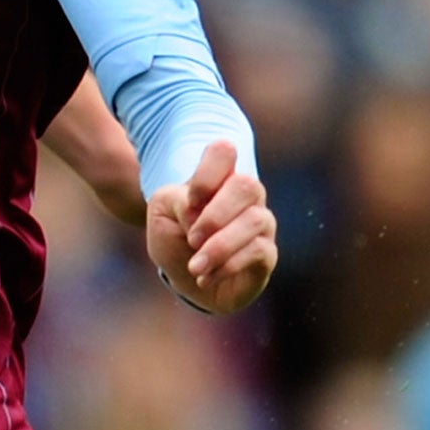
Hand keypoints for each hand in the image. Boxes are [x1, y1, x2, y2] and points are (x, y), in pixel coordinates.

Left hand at [146, 141, 276, 313]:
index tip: (190, 200)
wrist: (185, 278)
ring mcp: (260, 222)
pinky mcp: (267, 252)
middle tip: (192, 238)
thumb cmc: (174, 237)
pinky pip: (259, 251)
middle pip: (246, 185)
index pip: (224, 151)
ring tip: (195, 266)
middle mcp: (245, 194)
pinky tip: (206, 277)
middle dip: (215, 215)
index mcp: (217, 176)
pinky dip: (227, 266)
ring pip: (255, 220)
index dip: (207, 175)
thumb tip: (201, 215)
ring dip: (219, 246)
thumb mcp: (162, 214)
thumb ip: (177, 201)